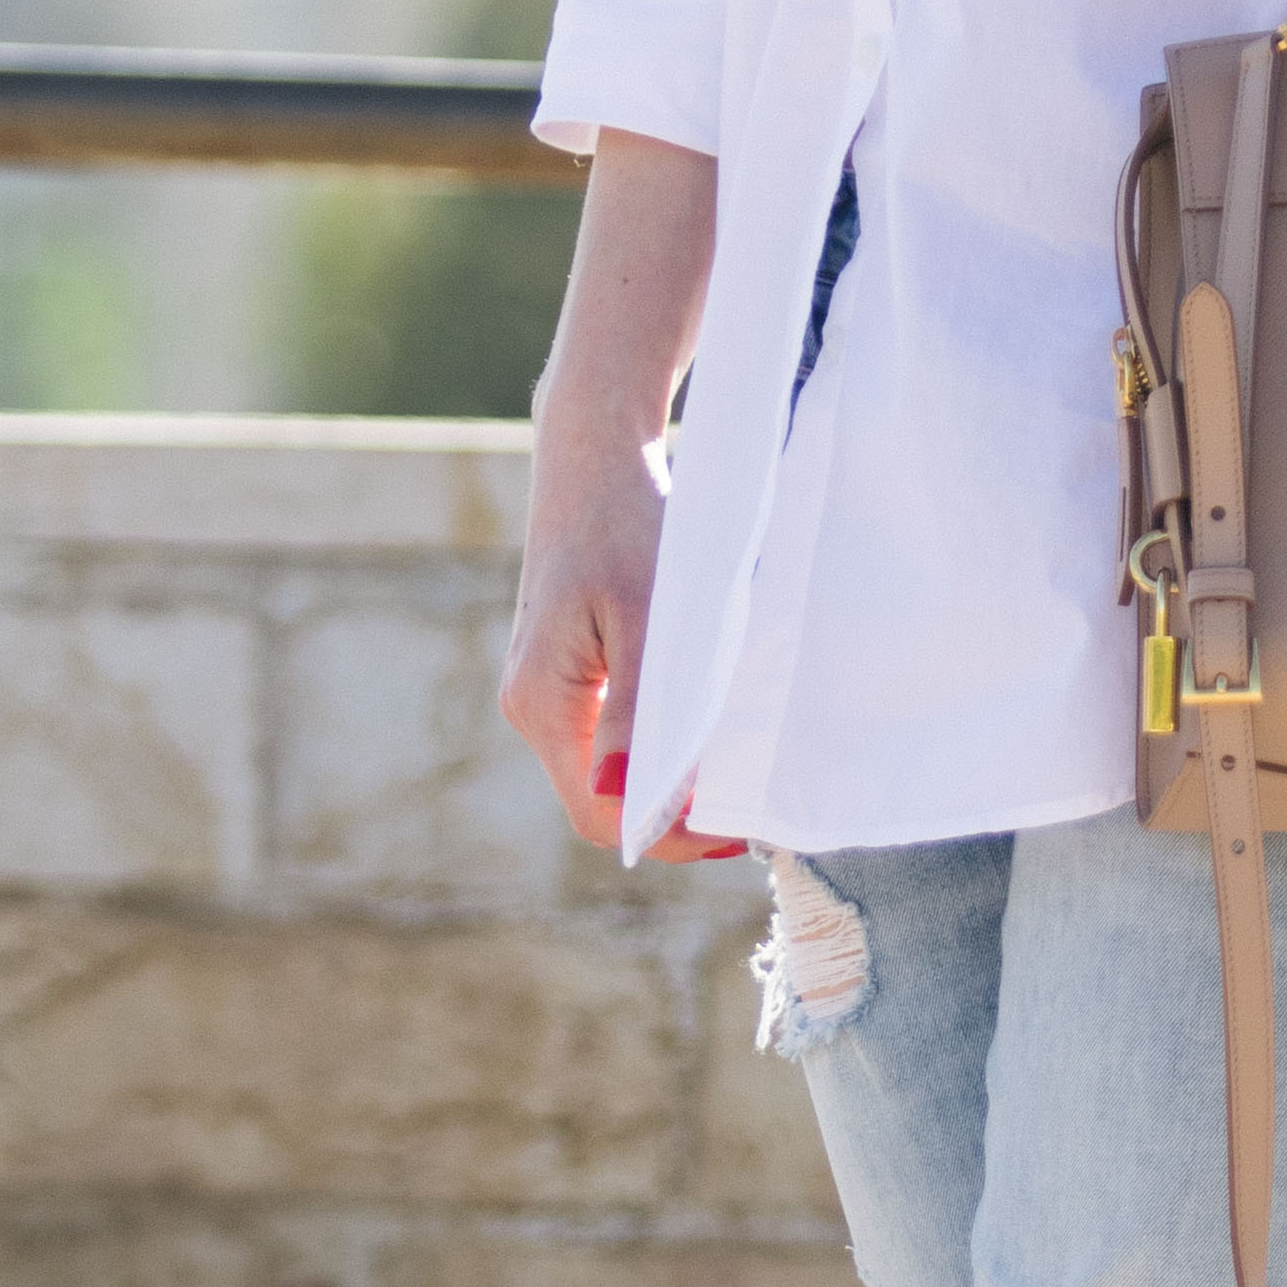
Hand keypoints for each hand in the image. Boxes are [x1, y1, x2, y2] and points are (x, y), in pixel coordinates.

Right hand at [497, 130, 743, 860]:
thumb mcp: (646, 613)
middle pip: (603, 801)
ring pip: (611, 772)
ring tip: (736, 769)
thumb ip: (640, 709)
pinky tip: (709, 732)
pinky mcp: (574, 674)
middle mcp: (536, 708)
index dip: (668, 834)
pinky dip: (662, 749)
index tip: (738, 824)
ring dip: (672, 783)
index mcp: (541, 701)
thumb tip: (629, 798)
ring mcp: (552, 693)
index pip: (599, 811)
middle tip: (750, 805)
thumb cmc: (626, 523)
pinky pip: (616, 737)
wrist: (597, 451)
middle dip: (675, 816)